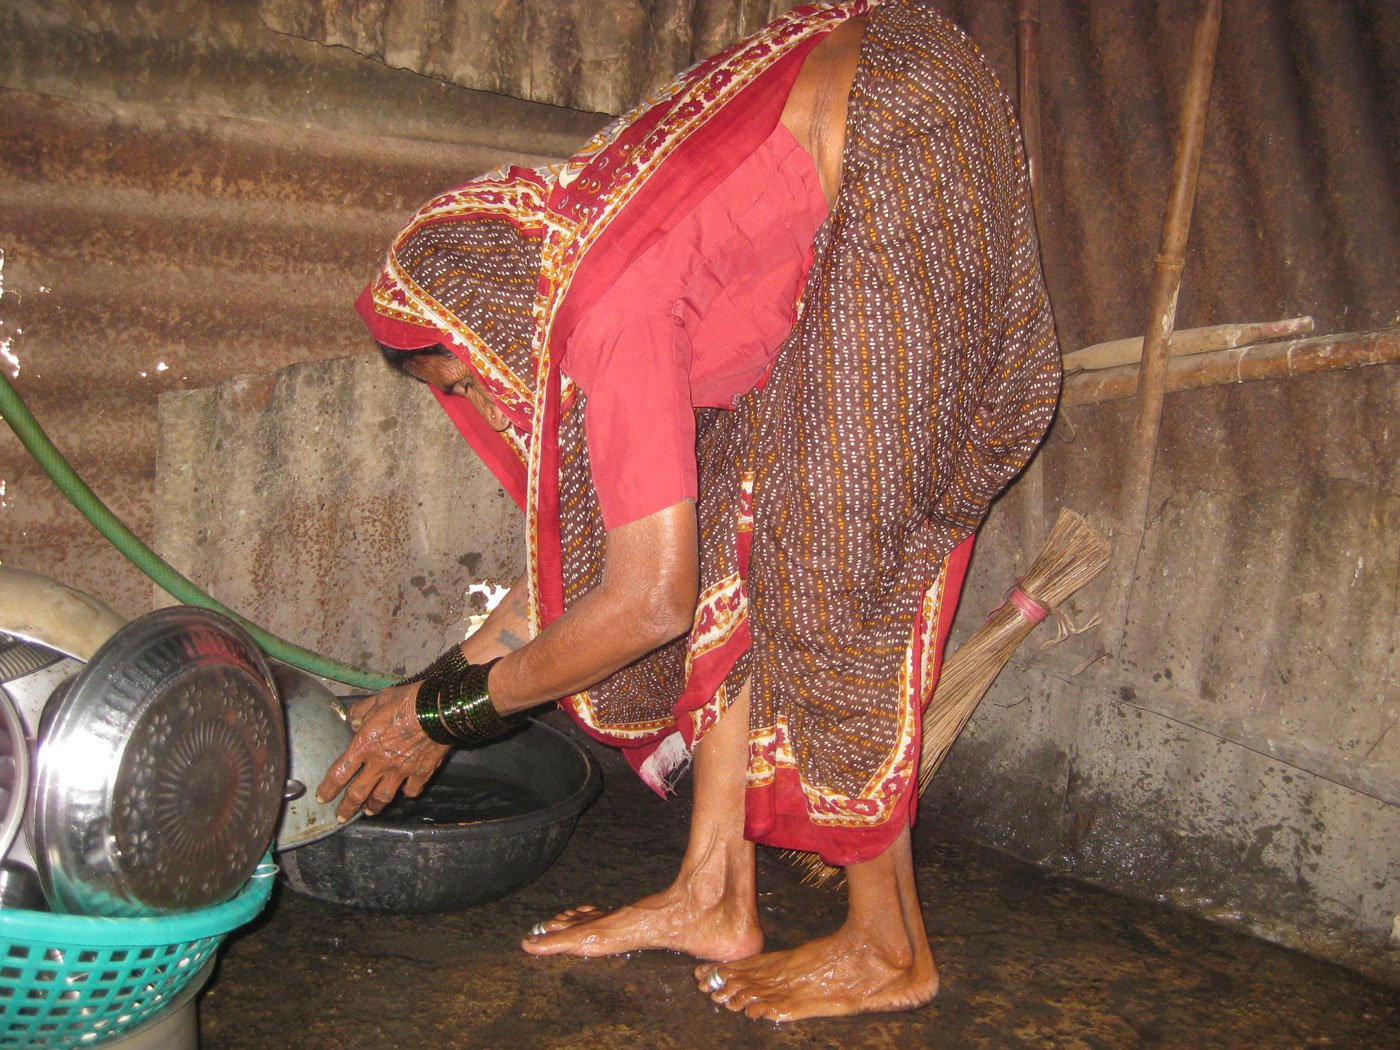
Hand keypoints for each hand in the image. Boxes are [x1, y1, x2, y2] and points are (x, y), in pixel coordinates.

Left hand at [315, 683, 450, 822]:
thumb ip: (361, 711)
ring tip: (369, 812)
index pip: (339, 773)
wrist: (440, 709)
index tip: (322, 797)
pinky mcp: (421, 772)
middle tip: (341, 818)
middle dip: (347, 809)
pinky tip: (404, 792)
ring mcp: (401, 771)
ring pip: (383, 797)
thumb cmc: (408, 701)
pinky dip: (406, 793)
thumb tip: (352, 720)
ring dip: (374, 807)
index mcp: (364, 745)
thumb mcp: (379, 699)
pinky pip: (411, 790)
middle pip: (358, 794)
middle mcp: (380, 763)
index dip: (328, 789)